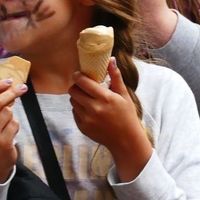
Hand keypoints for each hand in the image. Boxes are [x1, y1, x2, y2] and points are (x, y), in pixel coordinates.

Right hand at [0, 79, 26, 182]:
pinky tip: (9, 134)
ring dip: (11, 115)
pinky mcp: (3, 141)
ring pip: (8, 112)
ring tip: (6, 125)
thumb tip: (6, 87)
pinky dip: (15, 126)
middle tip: (22, 88)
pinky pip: (14, 124)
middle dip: (12, 92)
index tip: (9, 81)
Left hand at [69, 58, 151, 181]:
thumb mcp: (124, 95)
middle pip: (73, 91)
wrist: (126, 141)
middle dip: (76, 86)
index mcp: (105, 98)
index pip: (82, 82)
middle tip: (83, 86)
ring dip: (77, 97)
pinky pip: (74, 112)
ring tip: (88, 98)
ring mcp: (87, 119)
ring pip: (72, 101)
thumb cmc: (127, 115)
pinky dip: (79, 109)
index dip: (78, 76)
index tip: (79, 74)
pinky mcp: (82, 127)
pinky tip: (89, 110)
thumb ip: (115, 77)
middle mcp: (94, 109)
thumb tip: (111, 59)